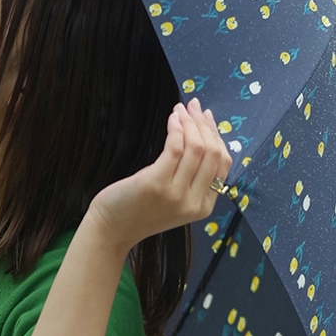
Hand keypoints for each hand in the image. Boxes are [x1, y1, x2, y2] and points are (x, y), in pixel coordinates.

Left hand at [88, 98, 230, 254]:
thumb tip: (202, 135)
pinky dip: (176, 128)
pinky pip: (174, 148)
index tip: (206, 117)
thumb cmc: (141, 209)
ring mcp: (176, 194)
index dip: (216, 135)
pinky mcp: (156, 183)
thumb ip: (192, 176)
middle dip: (204, 124)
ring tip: (180, 109)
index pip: (223, 164)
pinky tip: (172, 119)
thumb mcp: (176, 198)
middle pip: (212, 153)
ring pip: (196, 148)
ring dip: (189, 122)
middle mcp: (194, 202)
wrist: (113, 228)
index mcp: (204, 206)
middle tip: (193, 107)